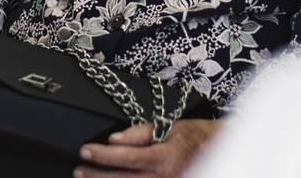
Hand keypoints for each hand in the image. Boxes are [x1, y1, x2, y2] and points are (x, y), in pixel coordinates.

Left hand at [76, 119, 222, 177]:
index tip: (85, 151)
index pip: (126, 158)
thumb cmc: (197, 137)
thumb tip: (114, 140)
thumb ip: (140, 134)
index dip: (102, 155)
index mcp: (165, 158)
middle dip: (97, 176)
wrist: (221, 151)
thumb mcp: (170, 127)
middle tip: (78, 171)